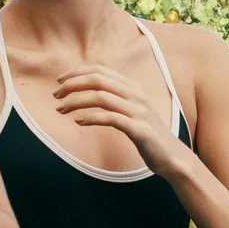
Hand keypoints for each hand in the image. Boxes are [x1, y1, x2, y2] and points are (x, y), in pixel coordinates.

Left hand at [53, 64, 179, 167]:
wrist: (173, 157)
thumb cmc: (149, 136)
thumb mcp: (133, 111)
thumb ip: (116, 99)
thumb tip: (90, 93)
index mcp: (133, 87)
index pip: (101, 70)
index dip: (77, 72)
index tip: (60, 80)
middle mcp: (136, 94)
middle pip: (98, 79)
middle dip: (72, 84)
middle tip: (56, 95)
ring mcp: (138, 111)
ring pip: (100, 97)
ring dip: (76, 101)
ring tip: (61, 109)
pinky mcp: (138, 129)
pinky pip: (109, 118)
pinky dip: (90, 118)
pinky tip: (78, 122)